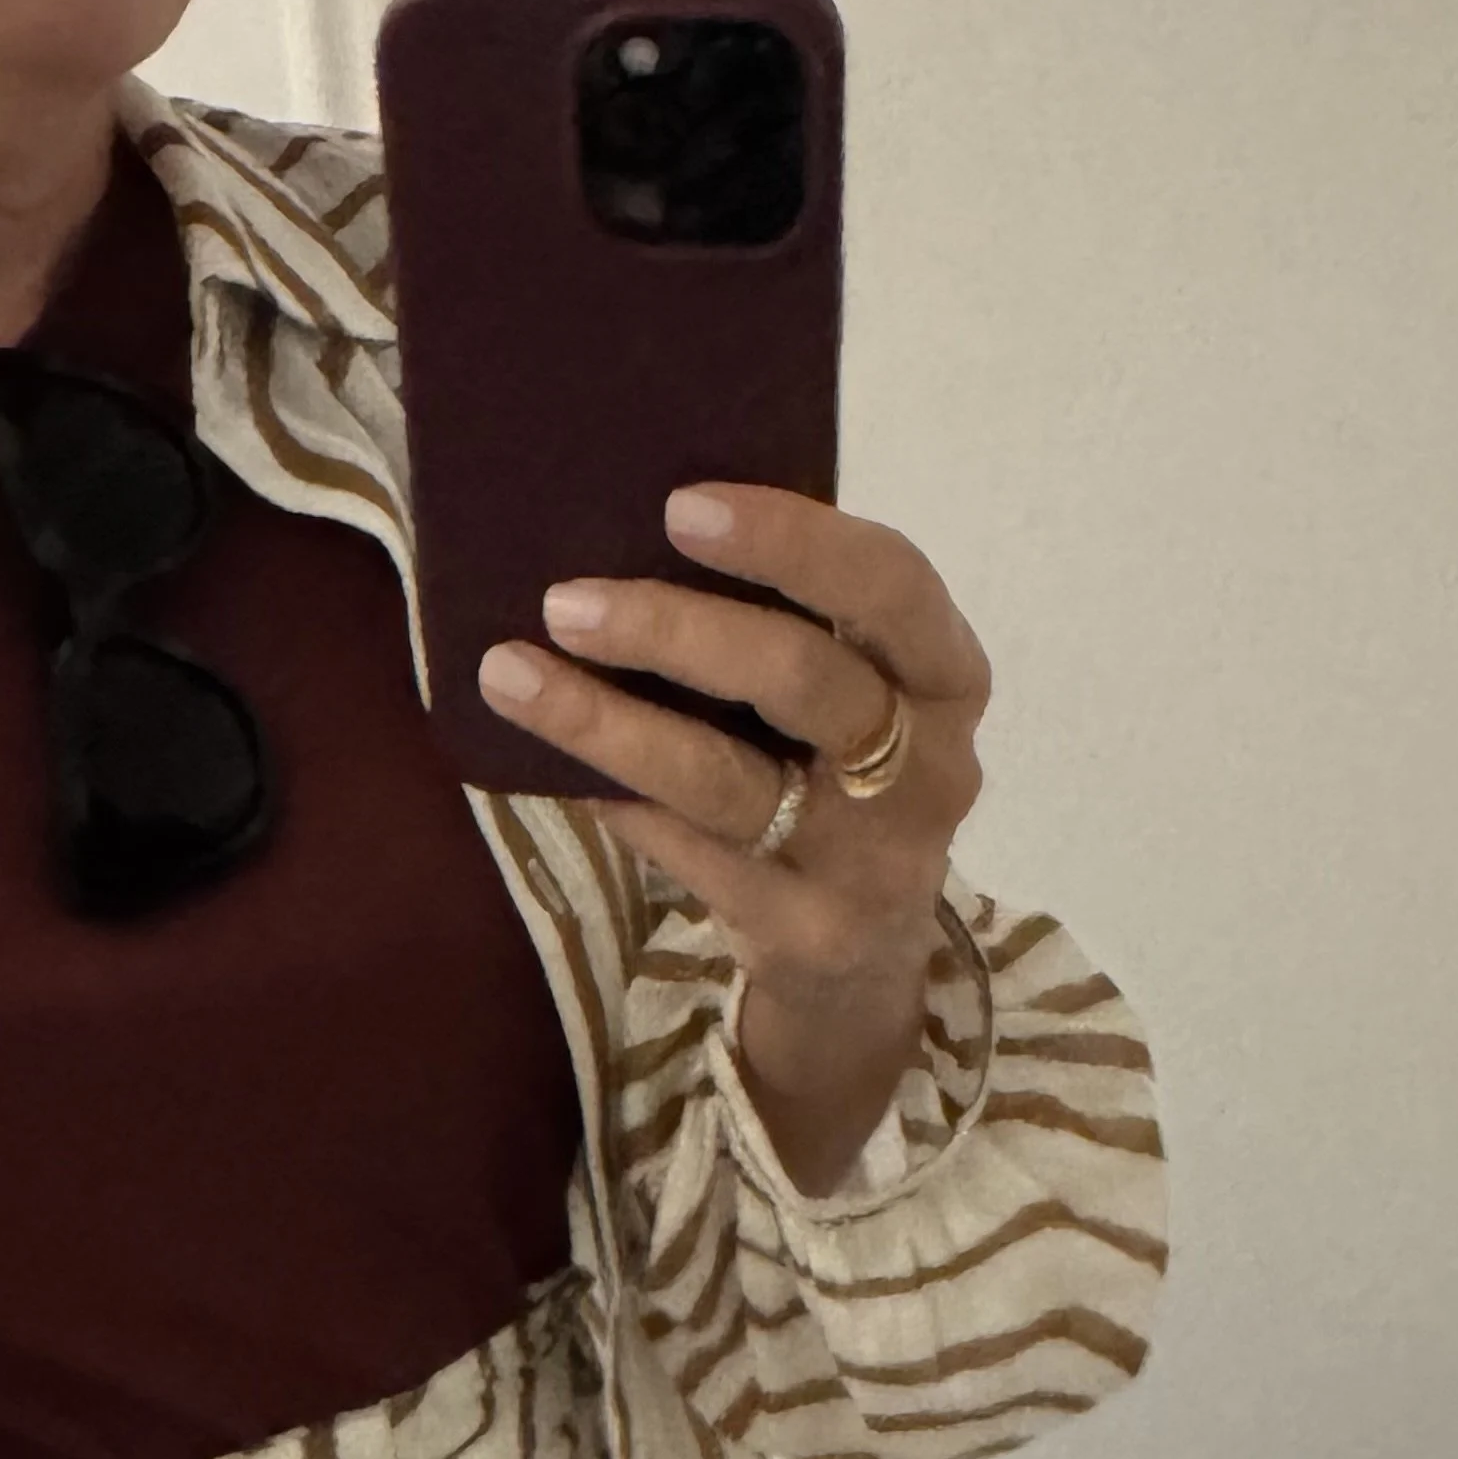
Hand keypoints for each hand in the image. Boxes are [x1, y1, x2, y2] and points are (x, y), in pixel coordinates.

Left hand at [480, 483, 989, 1187]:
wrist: (867, 952)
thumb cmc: (835, 771)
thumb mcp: (853, 688)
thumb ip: (791, 617)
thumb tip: (626, 527)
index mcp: (946, 674)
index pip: (889, 583)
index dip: (790, 539)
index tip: (679, 506)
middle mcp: (930, 769)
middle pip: (802, 679)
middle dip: (673, 630)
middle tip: (565, 603)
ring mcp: (869, 861)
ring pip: (725, 780)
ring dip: (607, 722)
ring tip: (511, 673)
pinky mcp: (803, 931)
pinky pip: (686, 850)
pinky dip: (610, 796)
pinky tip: (544, 759)